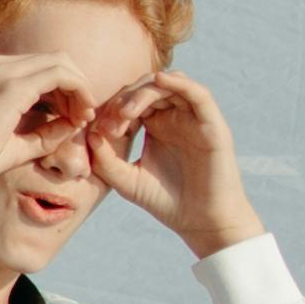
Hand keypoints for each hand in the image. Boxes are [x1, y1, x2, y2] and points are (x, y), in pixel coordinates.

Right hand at [0, 47, 92, 210]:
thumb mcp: (17, 143)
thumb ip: (45, 132)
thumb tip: (73, 124)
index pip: (41, 68)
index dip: (66, 90)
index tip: (74, 117)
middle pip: (55, 59)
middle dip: (77, 85)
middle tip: (83, 115)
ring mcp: (3, 70)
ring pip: (60, 62)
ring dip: (79, 88)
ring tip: (82, 117)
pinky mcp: (12, 84)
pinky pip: (60, 74)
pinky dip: (77, 90)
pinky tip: (79, 115)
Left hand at [99, 70, 258, 254]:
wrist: (201, 222)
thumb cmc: (166, 201)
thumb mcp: (127, 181)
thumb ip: (107, 160)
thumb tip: (92, 135)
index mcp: (156, 125)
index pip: (132, 100)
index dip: (113, 108)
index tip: (99, 130)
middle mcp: (176, 116)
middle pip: (147, 87)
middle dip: (125, 100)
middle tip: (111, 123)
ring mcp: (194, 118)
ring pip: (170, 85)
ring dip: (144, 93)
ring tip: (126, 112)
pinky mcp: (212, 125)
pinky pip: (198, 94)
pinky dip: (179, 82)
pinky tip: (159, 81)